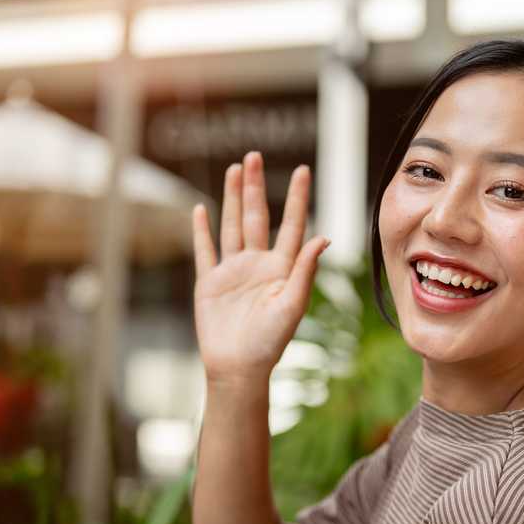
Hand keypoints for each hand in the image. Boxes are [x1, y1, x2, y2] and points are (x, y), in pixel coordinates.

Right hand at [192, 151, 329, 387]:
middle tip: (255, 156)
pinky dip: (201, 230)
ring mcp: (233, 271)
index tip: (304, 170)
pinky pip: (205, 250)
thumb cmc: (270, 342)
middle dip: (256, 187)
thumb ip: (305, 270)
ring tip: (235, 170)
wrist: (238, 367)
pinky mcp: (210, 282)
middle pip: (257, 217)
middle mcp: (258, 264)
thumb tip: (323, 237)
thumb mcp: (292, 305)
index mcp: (282, 269)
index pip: (292, 225)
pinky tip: (201, 209)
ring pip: (232, 226)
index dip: (298, 198)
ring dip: (233, 198)